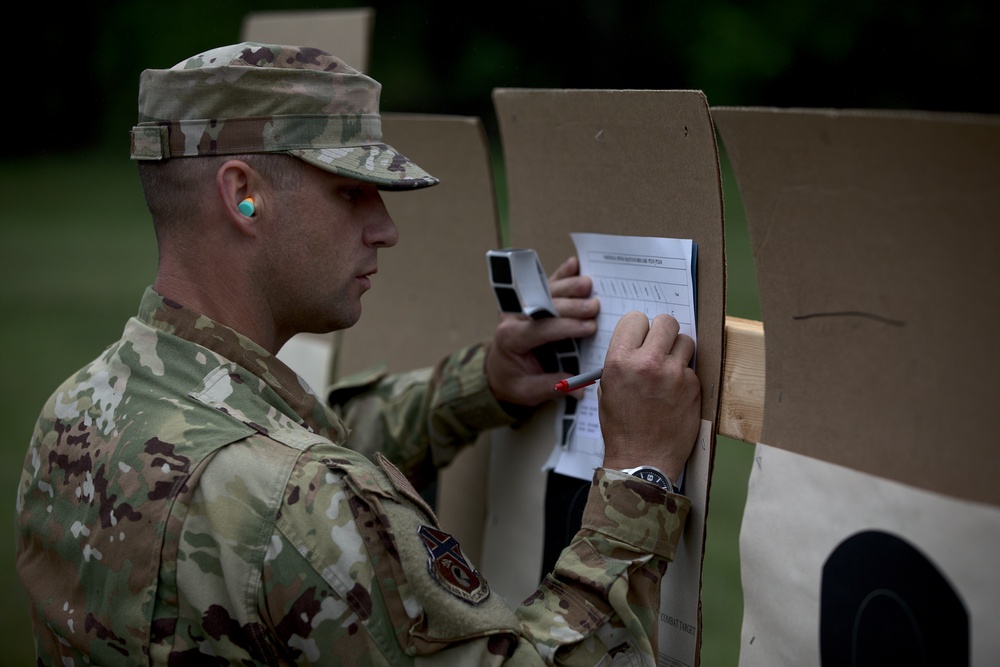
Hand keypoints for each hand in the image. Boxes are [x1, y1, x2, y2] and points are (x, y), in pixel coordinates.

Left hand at [486, 257, 598, 406]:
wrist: (498, 371)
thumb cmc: (513, 380)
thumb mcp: (527, 392)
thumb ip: (552, 387)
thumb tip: (580, 388)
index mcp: (510, 339)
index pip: (540, 329)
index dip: (566, 327)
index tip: (589, 327)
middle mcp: (513, 318)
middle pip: (545, 306)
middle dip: (571, 305)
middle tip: (595, 307)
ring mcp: (521, 306)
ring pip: (545, 290)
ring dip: (567, 286)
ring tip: (588, 284)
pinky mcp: (530, 301)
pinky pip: (545, 283)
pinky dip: (560, 274)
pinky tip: (574, 264)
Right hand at [598, 311, 700, 481]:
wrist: (642, 459)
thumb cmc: (622, 427)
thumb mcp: (607, 389)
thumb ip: (623, 361)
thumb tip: (640, 341)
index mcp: (619, 361)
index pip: (635, 318)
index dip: (639, 328)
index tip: (642, 337)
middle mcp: (647, 362)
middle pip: (666, 322)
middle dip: (664, 332)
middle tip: (661, 346)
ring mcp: (674, 374)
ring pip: (686, 341)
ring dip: (678, 352)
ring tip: (669, 371)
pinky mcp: (693, 387)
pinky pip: (692, 368)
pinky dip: (686, 377)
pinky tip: (675, 394)